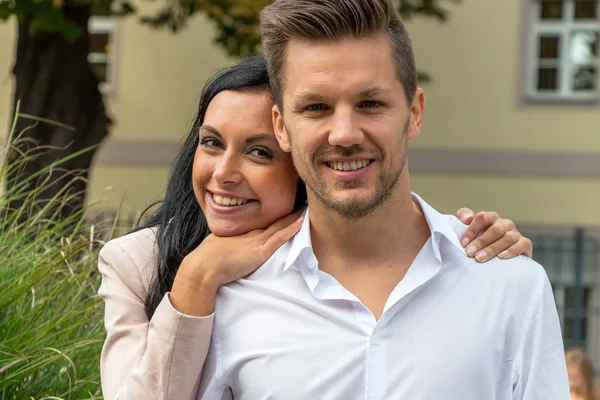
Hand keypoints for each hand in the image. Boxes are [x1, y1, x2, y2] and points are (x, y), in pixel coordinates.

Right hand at [170, 209, 304, 315]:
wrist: (204, 266)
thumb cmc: (208, 258)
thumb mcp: (221, 245)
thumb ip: (230, 244)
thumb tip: (230, 248)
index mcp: (243, 232)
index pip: (263, 221)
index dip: (275, 214)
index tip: (286, 207)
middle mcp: (252, 233)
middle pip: (274, 220)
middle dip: (288, 211)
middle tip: (302, 201)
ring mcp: (257, 241)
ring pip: (280, 226)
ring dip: (294, 218)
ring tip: (306, 208)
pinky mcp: (260, 252)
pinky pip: (279, 238)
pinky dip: (291, 230)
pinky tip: (301, 222)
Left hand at [456, 208, 532, 262]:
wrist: (501, 260)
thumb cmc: (482, 243)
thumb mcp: (471, 230)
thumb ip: (464, 217)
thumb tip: (466, 218)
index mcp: (491, 218)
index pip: (482, 217)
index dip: (472, 230)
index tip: (463, 244)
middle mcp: (505, 223)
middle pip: (495, 229)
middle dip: (481, 242)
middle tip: (470, 253)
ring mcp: (516, 233)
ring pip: (507, 238)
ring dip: (492, 249)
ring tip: (480, 258)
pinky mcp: (525, 244)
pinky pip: (522, 244)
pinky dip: (512, 250)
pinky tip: (501, 257)